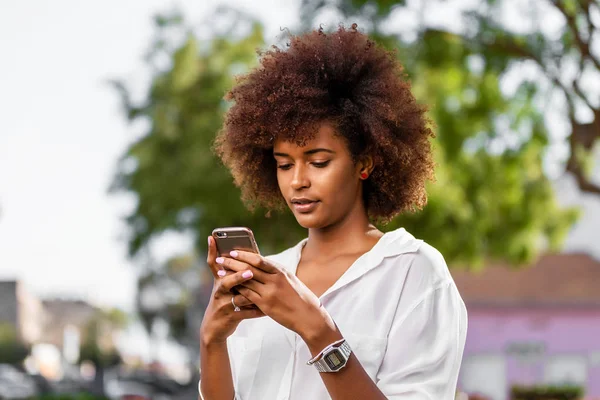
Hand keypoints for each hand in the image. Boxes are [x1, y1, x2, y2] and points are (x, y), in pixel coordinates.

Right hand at [199, 237, 264, 344]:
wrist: (215, 327)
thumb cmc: (224, 300)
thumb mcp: (222, 285)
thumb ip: (229, 270)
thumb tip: (241, 251)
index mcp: (219, 280)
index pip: (213, 263)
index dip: (211, 250)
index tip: (212, 238)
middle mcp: (219, 291)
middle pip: (226, 282)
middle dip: (238, 277)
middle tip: (250, 272)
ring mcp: (224, 304)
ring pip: (239, 298)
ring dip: (251, 295)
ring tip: (262, 291)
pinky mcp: (231, 317)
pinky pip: (247, 313)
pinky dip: (258, 311)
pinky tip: (268, 309)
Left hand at [216, 250, 331, 339]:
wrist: (308, 316)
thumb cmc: (299, 296)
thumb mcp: (289, 279)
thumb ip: (275, 272)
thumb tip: (260, 264)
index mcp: (280, 271)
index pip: (259, 259)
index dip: (243, 255)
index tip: (232, 251)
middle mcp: (275, 280)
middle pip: (249, 268)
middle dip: (232, 263)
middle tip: (220, 259)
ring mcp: (270, 292)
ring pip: (246, 281)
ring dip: (231, 276)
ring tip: (220, 273)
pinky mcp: (266, 305)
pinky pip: (247, 296)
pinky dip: (237, 291)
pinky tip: (229, 289)